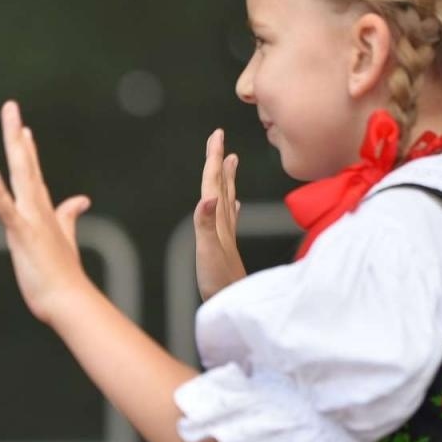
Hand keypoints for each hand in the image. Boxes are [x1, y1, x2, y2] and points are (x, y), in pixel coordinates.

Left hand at [0, 101, 94, 325]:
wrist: (68, 300)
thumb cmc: (63, 275)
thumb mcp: (64, 239)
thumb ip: (69, 217)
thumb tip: (80, 200)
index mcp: (42, 211)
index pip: (32, 172)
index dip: (26, 149)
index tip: (21, 127)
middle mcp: (36, 209)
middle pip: (25, 164)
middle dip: (17, 135)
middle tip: (11, 107)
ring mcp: (31, 220)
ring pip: (22, 177)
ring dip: (16, 150)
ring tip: (13, 124)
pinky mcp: (23, 235)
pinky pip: (8, 210)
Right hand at [193, 128, 245, 298]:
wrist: (235, 305)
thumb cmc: (220, 283)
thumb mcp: (209, 252)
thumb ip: (206, 224)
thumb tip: (208, 196)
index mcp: (217, 221)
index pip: (214, 183)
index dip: (213, 159)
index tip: (217, 136)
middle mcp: (223, 224)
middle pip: (221, 185)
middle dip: (219, 161)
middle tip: (219, 139)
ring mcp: (226, 235)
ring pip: (226, 198)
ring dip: (226, 179)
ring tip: (231, 161)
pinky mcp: (226, 248)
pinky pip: (228, 219)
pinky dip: (229, 207)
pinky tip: (233, 205)